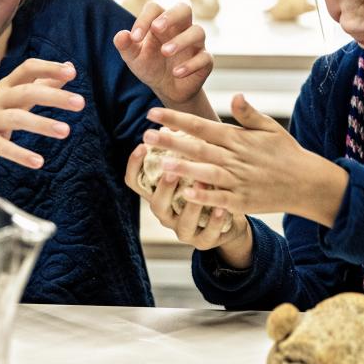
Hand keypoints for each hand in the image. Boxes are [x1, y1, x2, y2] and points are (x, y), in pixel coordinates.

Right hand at [0, 58, 84, 169]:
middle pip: (27, 91)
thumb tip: (69, 67)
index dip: (49, 68)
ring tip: (65, 131)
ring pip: (17, 118)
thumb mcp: (14, 95)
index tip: (72, 71)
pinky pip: (2, 147)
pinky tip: (38, 162)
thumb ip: (42, 83)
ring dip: (42, 124)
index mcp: (8, 86)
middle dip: (54, 96)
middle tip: (80, 103)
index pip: (28, 69)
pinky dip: (20, 155)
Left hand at [114, 1, 212, 105]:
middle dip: (171, 16)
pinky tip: (176, 73)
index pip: (155, 9)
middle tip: (156, 29)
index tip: (134, 38)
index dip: (144, 19)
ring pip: (198, 31)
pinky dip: (191, 64)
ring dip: (181, 41)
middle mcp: (181, 29)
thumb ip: (125, 46)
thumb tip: (121, 35)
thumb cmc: (150, 66)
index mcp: (162, 23)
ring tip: (165, 52)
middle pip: (184, 8)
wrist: (167, 89)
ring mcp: (195, 44)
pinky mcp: (205, 61)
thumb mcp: (134, 58)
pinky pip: (205, 57)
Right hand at [125, 143, 252, 260]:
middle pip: (155, 204)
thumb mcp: (195, 165)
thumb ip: (184, 149)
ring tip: (203, 185)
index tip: (142, 145)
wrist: (229, 216)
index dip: (134, 165)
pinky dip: (214, 222)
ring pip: (181, 222)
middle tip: (172, 170)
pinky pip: (207, 234)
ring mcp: (184, 230)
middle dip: (163, 188)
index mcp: (160, 192)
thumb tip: (172, 122)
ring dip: (192, 205)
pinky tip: (223, 208)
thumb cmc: (208, 183)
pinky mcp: (204, 240)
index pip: (136, 181)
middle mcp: (167, 212)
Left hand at [141, 94, 347, 225]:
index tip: (153, 113)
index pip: (201, 125)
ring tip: (161, 165)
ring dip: (184, 169)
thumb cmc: (285, 153)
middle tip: (146, 134)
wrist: (307, 183)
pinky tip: (186, 195)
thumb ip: (248, 114)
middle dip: (171, 141)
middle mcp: (235, 158)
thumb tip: (234, 95)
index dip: (176, 119)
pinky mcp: (242, 201)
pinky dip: (205, 197)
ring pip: (207, 173)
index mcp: (237, 138)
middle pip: (198, 147)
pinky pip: (220, 199)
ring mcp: (238, 181)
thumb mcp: (269, 129)